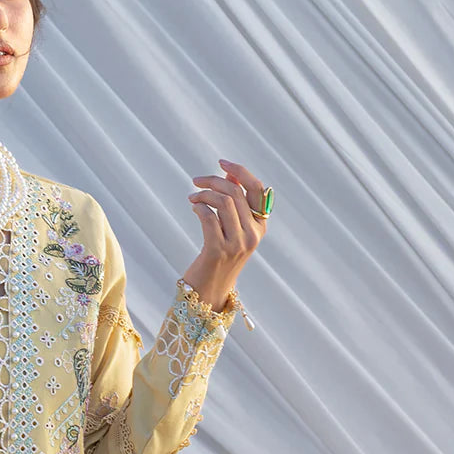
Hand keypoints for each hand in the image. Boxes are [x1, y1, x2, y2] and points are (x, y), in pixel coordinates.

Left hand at [183, 158, 270, 310]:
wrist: (209, 291)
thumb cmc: (218, 257)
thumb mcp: (231, 229)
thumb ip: (235, 204)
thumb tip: (230, 173)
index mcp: (260, 227)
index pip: (257, 189)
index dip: (240, 170)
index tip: (222, 162)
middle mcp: (252, 235)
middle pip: (236, 192)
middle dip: (214, 181)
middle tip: (197, 181)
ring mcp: (237, 244)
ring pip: (223, 202)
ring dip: (204, 194)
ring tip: (192, 197)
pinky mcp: (218, 251)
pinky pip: (209, 217)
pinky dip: (199, 207)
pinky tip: (193, 207)